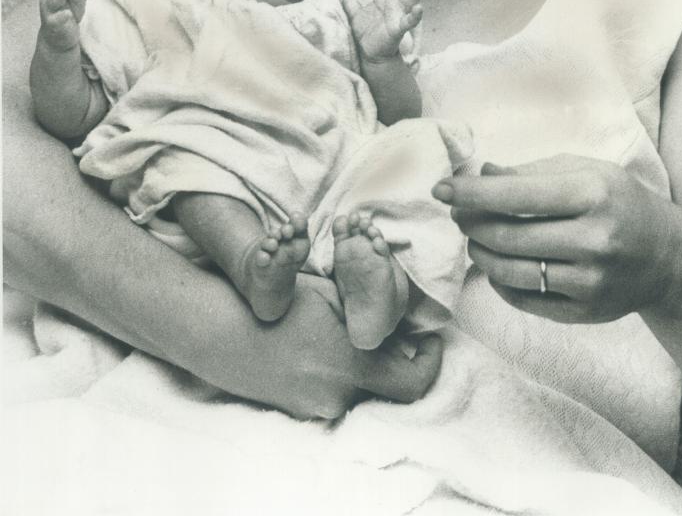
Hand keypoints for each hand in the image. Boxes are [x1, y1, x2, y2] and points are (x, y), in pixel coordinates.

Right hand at [200, 272, 442, 418]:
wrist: (224, 334)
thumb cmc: (280, 302)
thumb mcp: (331, 296)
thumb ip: (368, 312)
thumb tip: (398, 320)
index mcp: (353, 364)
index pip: (414, 383)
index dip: (431, 362)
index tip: (429, 340)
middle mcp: (340, 394)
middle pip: (388, 389)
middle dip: (397, 362)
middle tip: (396, 336)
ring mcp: (317, 407)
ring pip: (361, 391)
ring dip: (367, 368)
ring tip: (352, 334)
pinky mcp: (299, 410)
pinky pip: (335, 394)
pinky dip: (342, 375)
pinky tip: (325, 347)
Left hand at [343, 0, 421, 62]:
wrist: (370, 55)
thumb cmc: (366, 34)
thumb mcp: (355, 16)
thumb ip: (350, 4)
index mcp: (383, 0)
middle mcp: (393, 5)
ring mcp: (398, 15)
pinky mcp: (399, 29)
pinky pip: (410, 21)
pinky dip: (415, 15)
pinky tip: (419, 8)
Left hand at [433, 155, 681, 323]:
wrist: (667, 256)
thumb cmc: (617, 201)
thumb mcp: (585, 171)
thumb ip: (530, 172)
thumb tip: (480, 174)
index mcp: (592, 194)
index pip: (514, 195)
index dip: (470, 193)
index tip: (440, 188)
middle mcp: (593, 239)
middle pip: (505, 236)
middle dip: (470, 223)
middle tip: (458, 213)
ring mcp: (590, 280)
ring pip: (508, 271)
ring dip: (479, 252)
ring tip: (475, 237)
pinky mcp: (584, 311)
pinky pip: (522, 299)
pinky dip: (499, 280)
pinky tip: (498, 262)